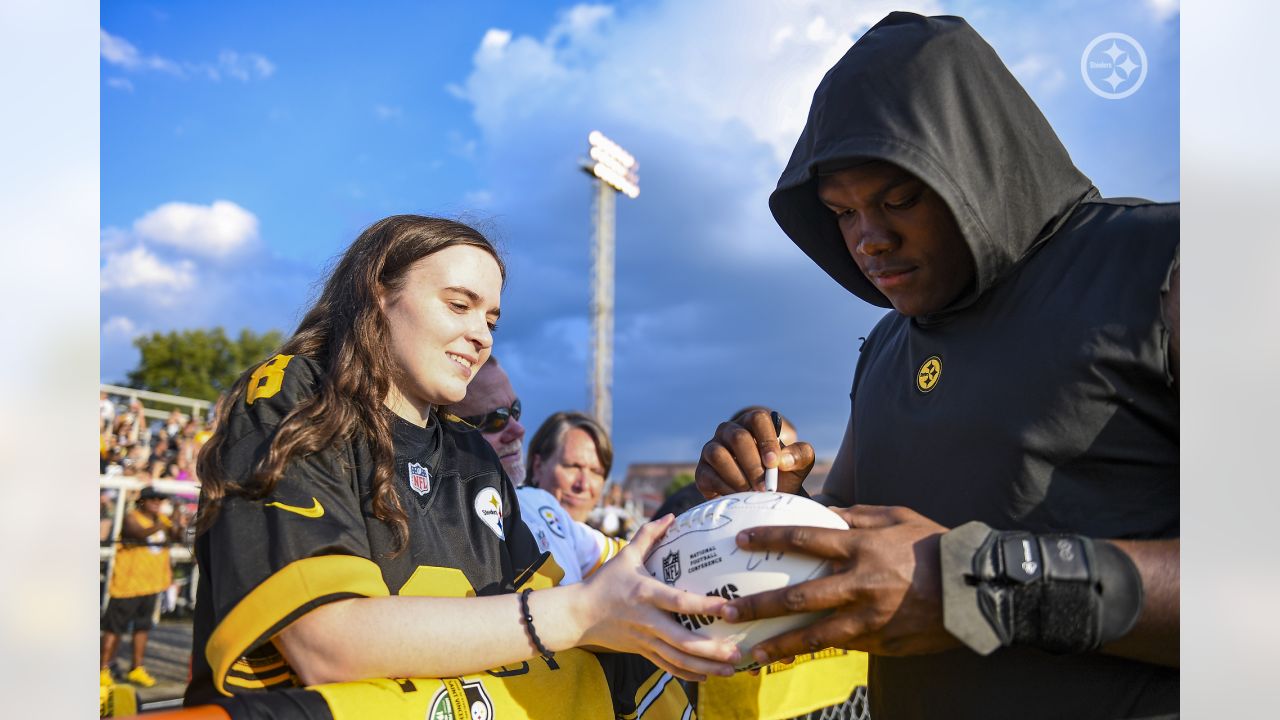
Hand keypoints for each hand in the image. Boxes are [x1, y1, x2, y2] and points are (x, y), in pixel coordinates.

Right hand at [575, 515, 740, 680]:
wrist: (578, 615)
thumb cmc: (605, 582)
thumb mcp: (625, 556)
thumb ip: (648, 535)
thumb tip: (671, 515)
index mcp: (645, 594)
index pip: (679, 602)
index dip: (704, 606)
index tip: (728, 607)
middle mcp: (647, 620)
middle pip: (683, 640)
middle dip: (712, 649)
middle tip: (738, 651)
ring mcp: (644, 639)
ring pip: (678, 658)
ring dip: (706, 665)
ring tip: (732, 669)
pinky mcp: (641, 651)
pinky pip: (667, 666)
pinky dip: (687, 673)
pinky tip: (708, 675)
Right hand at [695, 409, 814, 497]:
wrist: (762, 502)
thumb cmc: (781, 478)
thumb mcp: (798, 467)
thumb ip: (800, 456)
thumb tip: (782, 460)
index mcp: (753, 424)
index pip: (758, 419)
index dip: (766, 440)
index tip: (774, 463)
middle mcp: (729, 432)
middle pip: (738, 437)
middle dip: (753, 465)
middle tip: (765, 487)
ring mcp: (712, 449)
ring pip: (718, 454)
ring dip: (738, 477)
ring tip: (752, 494)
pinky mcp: (702, 471)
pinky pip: (708, 474)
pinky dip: (725, 488)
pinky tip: (739, 498)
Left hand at [723, 505, 959, 664]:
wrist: (976, 589)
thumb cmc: (934, 545)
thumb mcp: (896, 517)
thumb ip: (856, 515)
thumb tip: (823, 511)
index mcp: (861, 547)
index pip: (805, 539)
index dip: (770, 538)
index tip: (742, 540)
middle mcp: (860, 584)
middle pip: (798, 596)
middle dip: (758, 605)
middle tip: (726, 609)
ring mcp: (870, 618)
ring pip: (815, 635)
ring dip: (778, 643)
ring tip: (749, 650)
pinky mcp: (881, 643)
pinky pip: (841, 647)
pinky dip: (814, 652)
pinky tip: (790, 658)